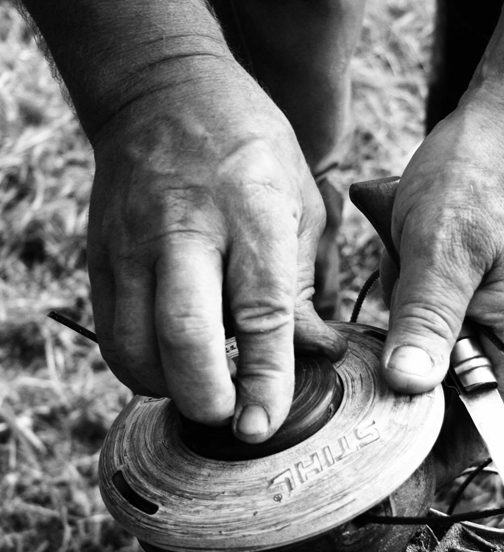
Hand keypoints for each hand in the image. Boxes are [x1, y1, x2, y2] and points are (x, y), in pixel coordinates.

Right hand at [86, 61, 344, 440]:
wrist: (163, 91)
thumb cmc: (248, 147)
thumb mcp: (299, 202)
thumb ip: (304, 284)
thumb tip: (318, 350)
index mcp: (252, 216)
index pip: (261, 316)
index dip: (264, 381)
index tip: (262, 425)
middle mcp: (186, 231)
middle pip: (185, 337)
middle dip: (206, 398)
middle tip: (229, 417)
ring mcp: (133, 243)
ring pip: (135, 346)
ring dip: (170, 388)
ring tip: (202, 386)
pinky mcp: (100, 255)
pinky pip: (110, 332)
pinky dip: (139, 366)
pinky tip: (170, 362)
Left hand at [380, 101, 503, 483]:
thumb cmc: (480, 175)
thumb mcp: (442, 249)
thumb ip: (428, 319)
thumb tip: (410, 387)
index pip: (482, 415)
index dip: (441, 445)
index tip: (392, 455)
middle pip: (448, 379)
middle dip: (408, 356)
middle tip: (383, 316)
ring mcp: (493, 304)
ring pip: (432, 340)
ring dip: (404, 308)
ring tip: (398, 252)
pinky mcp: (474, 283)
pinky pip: (431, 307)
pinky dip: (408, 287)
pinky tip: (399, 245)